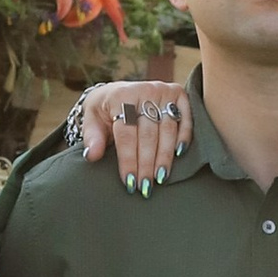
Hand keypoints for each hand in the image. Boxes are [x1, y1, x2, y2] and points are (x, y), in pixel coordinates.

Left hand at [75, 80, 194, 188]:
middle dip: (147, 163)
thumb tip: (92, 155)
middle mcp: (145, 90)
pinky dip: (184, 136)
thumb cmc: (105, 109)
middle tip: (145, 186)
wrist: (119, 91)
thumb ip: (92, 137)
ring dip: (165, 156)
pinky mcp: (178, 94)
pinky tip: (178, 155)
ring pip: (167, 129)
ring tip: (160, 178)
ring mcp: (163, 91)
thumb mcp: (92, 119)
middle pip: (148, 133)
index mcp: (121, 95)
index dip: (128, 159)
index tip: (129, 181)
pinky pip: (185, 118)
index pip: (127, 133)